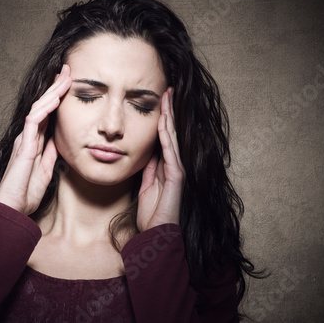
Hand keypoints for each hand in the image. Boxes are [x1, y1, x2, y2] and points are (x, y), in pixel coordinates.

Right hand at [0, 65, 71, 214]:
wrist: (13, 208)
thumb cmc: (26, 191)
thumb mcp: (46, 169)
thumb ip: (51, 153)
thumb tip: (59, 140)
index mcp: (35, 142)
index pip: (48, 113)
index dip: (58, 97)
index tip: (70, 84)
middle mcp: (28, 137)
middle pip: (43, 106)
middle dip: (56, 87)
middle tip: (68, 70)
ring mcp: (25, 140)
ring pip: (38, 108)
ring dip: (52, 92)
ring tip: (64, 77)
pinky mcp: (23, 147)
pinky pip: (33, 122)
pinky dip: (44, 109)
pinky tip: (55, 99)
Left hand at [136, 87, 184, 230]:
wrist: (157, 232)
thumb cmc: (151, 213)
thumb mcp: (146, 186)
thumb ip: (149, 170)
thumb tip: (148, 155)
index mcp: (165, 166)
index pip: (163, 137)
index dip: (161, 119)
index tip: (159, 101)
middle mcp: (174, 164)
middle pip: (170, 133)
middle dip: (168, 111)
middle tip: (166, 90)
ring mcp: (177, 169)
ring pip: (172, 138)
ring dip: (169, 117)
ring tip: (167, 98)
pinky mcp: (177, 176)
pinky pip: (170, 152)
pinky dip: (166, 137)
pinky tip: (163, 122)